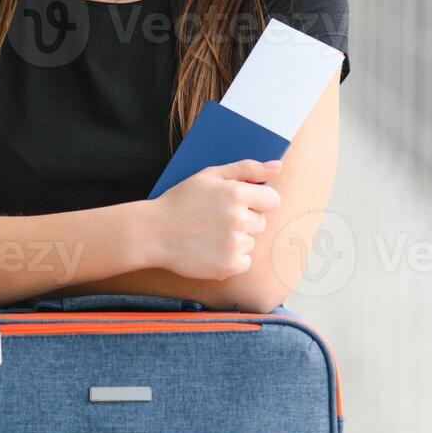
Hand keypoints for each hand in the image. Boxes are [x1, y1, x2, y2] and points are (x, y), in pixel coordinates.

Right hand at [148, 159, 282, 279]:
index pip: (273, 200)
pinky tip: (211, 249)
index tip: (243, 204)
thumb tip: (278, 166)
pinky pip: (245, 261)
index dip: (259, 201)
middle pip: (261, 222)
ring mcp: (234, 244)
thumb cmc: (181, 201)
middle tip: (217, 220)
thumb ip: (247, 168)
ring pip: (252, 242)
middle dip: (245, 220)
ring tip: (210, 235)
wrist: (153, 233)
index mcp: (237, 194)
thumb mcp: (210, 175)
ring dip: (237, 240)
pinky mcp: (228, 266)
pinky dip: (232, 258)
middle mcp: (239, 219)